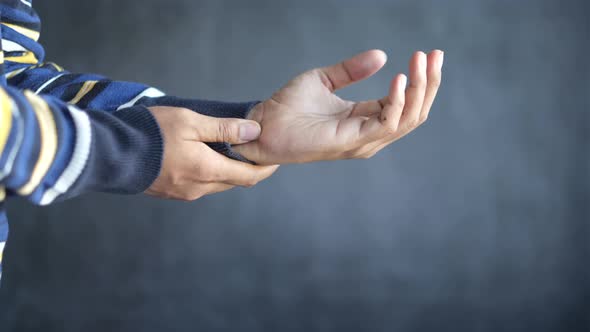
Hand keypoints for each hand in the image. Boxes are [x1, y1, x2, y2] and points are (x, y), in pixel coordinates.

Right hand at [145, 106, 278, 200]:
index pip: (248, 176)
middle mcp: (199, 188)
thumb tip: (254, 132)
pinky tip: (206, 159)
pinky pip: (200, 186)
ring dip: (228, 172)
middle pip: (234, 182)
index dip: (265, 169)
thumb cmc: (149, 133)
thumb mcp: (190, 122)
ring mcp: (183, 193)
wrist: (109, 153)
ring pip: (217, 185)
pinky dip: (210, 174)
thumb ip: (224, 129)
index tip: (275, 159)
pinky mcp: (170, 193)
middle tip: (257, 154)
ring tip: (232, 153)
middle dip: (249, 170)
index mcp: (207, 170)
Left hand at [233, 49, 443, 163]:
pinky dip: (397, 101)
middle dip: (429, 83)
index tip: (431, 54)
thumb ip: (352, 70)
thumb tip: (382, 55)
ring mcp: (364, 140)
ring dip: (419, 88)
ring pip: (408, 118)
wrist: (263, 124)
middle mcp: (370, 132)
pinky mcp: (353, 142)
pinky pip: (387, 123)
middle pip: (415, 111)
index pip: (406, 102)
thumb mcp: (324, 80)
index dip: (422, 79)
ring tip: (421, 61)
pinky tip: (398, 79)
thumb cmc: (288, 107)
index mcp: (365, 118)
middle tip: (434, 55)